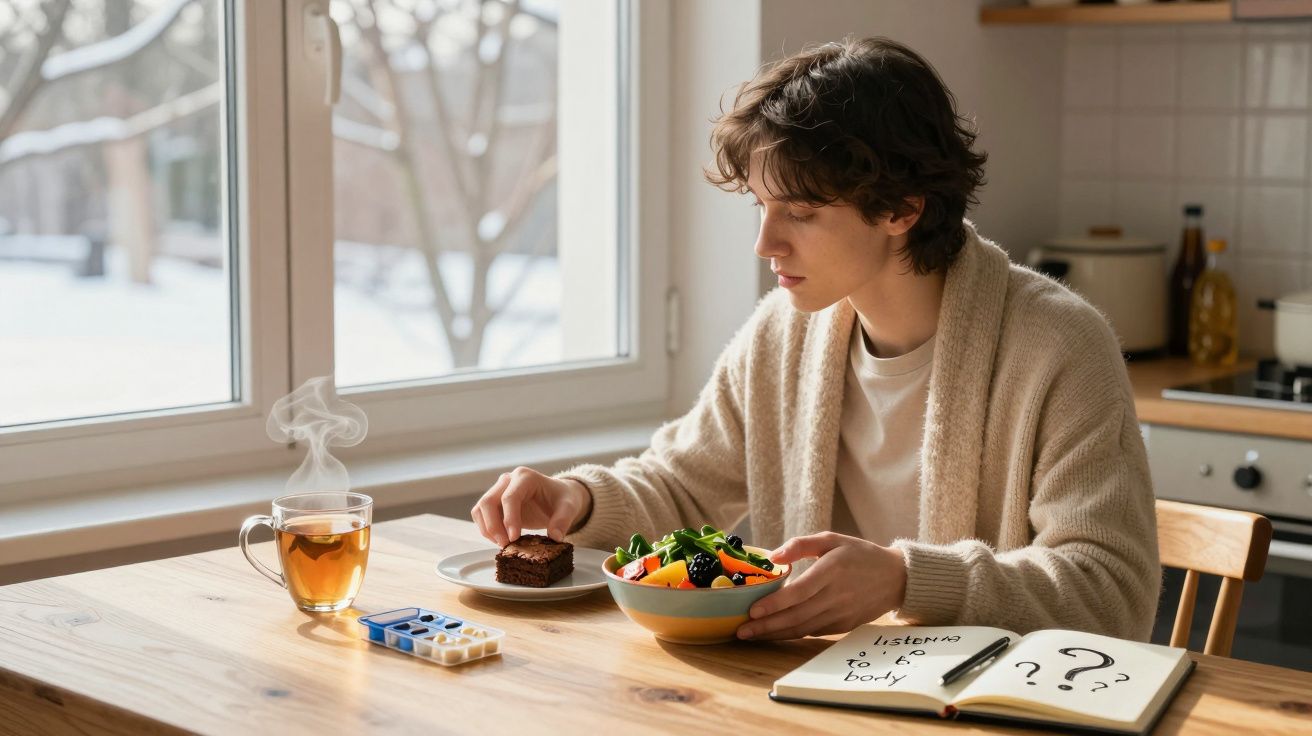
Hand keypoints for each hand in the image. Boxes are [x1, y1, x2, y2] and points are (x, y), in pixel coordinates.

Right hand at [471, 467, 591, 545]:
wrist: (558, 496)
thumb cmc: (562, 499)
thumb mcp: (569, 507)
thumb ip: (563, 520)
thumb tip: (555, 537)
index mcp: (525, 477)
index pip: (510, 497)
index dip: (509, 519)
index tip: (514, 538)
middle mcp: (508, 480)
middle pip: (488, 501)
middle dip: (493, 526)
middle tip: (505, 545)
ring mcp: (499, 490)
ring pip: (480, 508)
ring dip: (487, 529)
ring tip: (503, 544)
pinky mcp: (494, 502)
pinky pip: (481, 515)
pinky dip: (487, 529)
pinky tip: (500, 540)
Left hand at [736, 532, 905, 640]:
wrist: (896, 577)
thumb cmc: (860, 554)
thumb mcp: (832, 539)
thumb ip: (801, 545)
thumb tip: (773, 557)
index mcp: (831, 571)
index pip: (798, 593)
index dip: (774, 604)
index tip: (752, 611)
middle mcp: (836, 596)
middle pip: (796, 616)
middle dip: (766, 626)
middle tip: (741, 631)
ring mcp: (841, 614)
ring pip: (803, 629)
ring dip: (775, 634)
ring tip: (752, 636)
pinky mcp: (844, 626)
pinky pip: (813, 632)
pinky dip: (793, 634)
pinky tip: (774, 633)